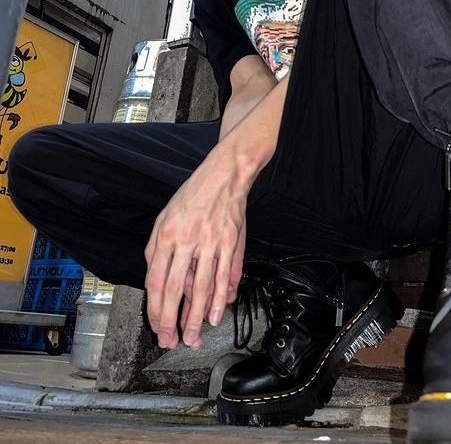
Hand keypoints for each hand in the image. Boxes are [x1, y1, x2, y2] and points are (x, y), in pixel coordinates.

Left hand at [144, 146, 249, 348]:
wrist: (225, 174)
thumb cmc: (193, 196)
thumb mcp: (164, 217)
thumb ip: (156, 249)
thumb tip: (155, 281)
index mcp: (165, 235)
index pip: (155, 280)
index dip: (155, 308)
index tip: (157, 327)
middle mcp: (186, 239)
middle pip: (175, 288)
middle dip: (172, 320)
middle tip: (171, 341)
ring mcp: (210, 241)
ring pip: (200, 287)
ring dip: (196, 316)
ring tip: (193, 336)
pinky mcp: (230, 241)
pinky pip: (224, 275)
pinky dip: (220, 297)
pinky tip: (217, 314)